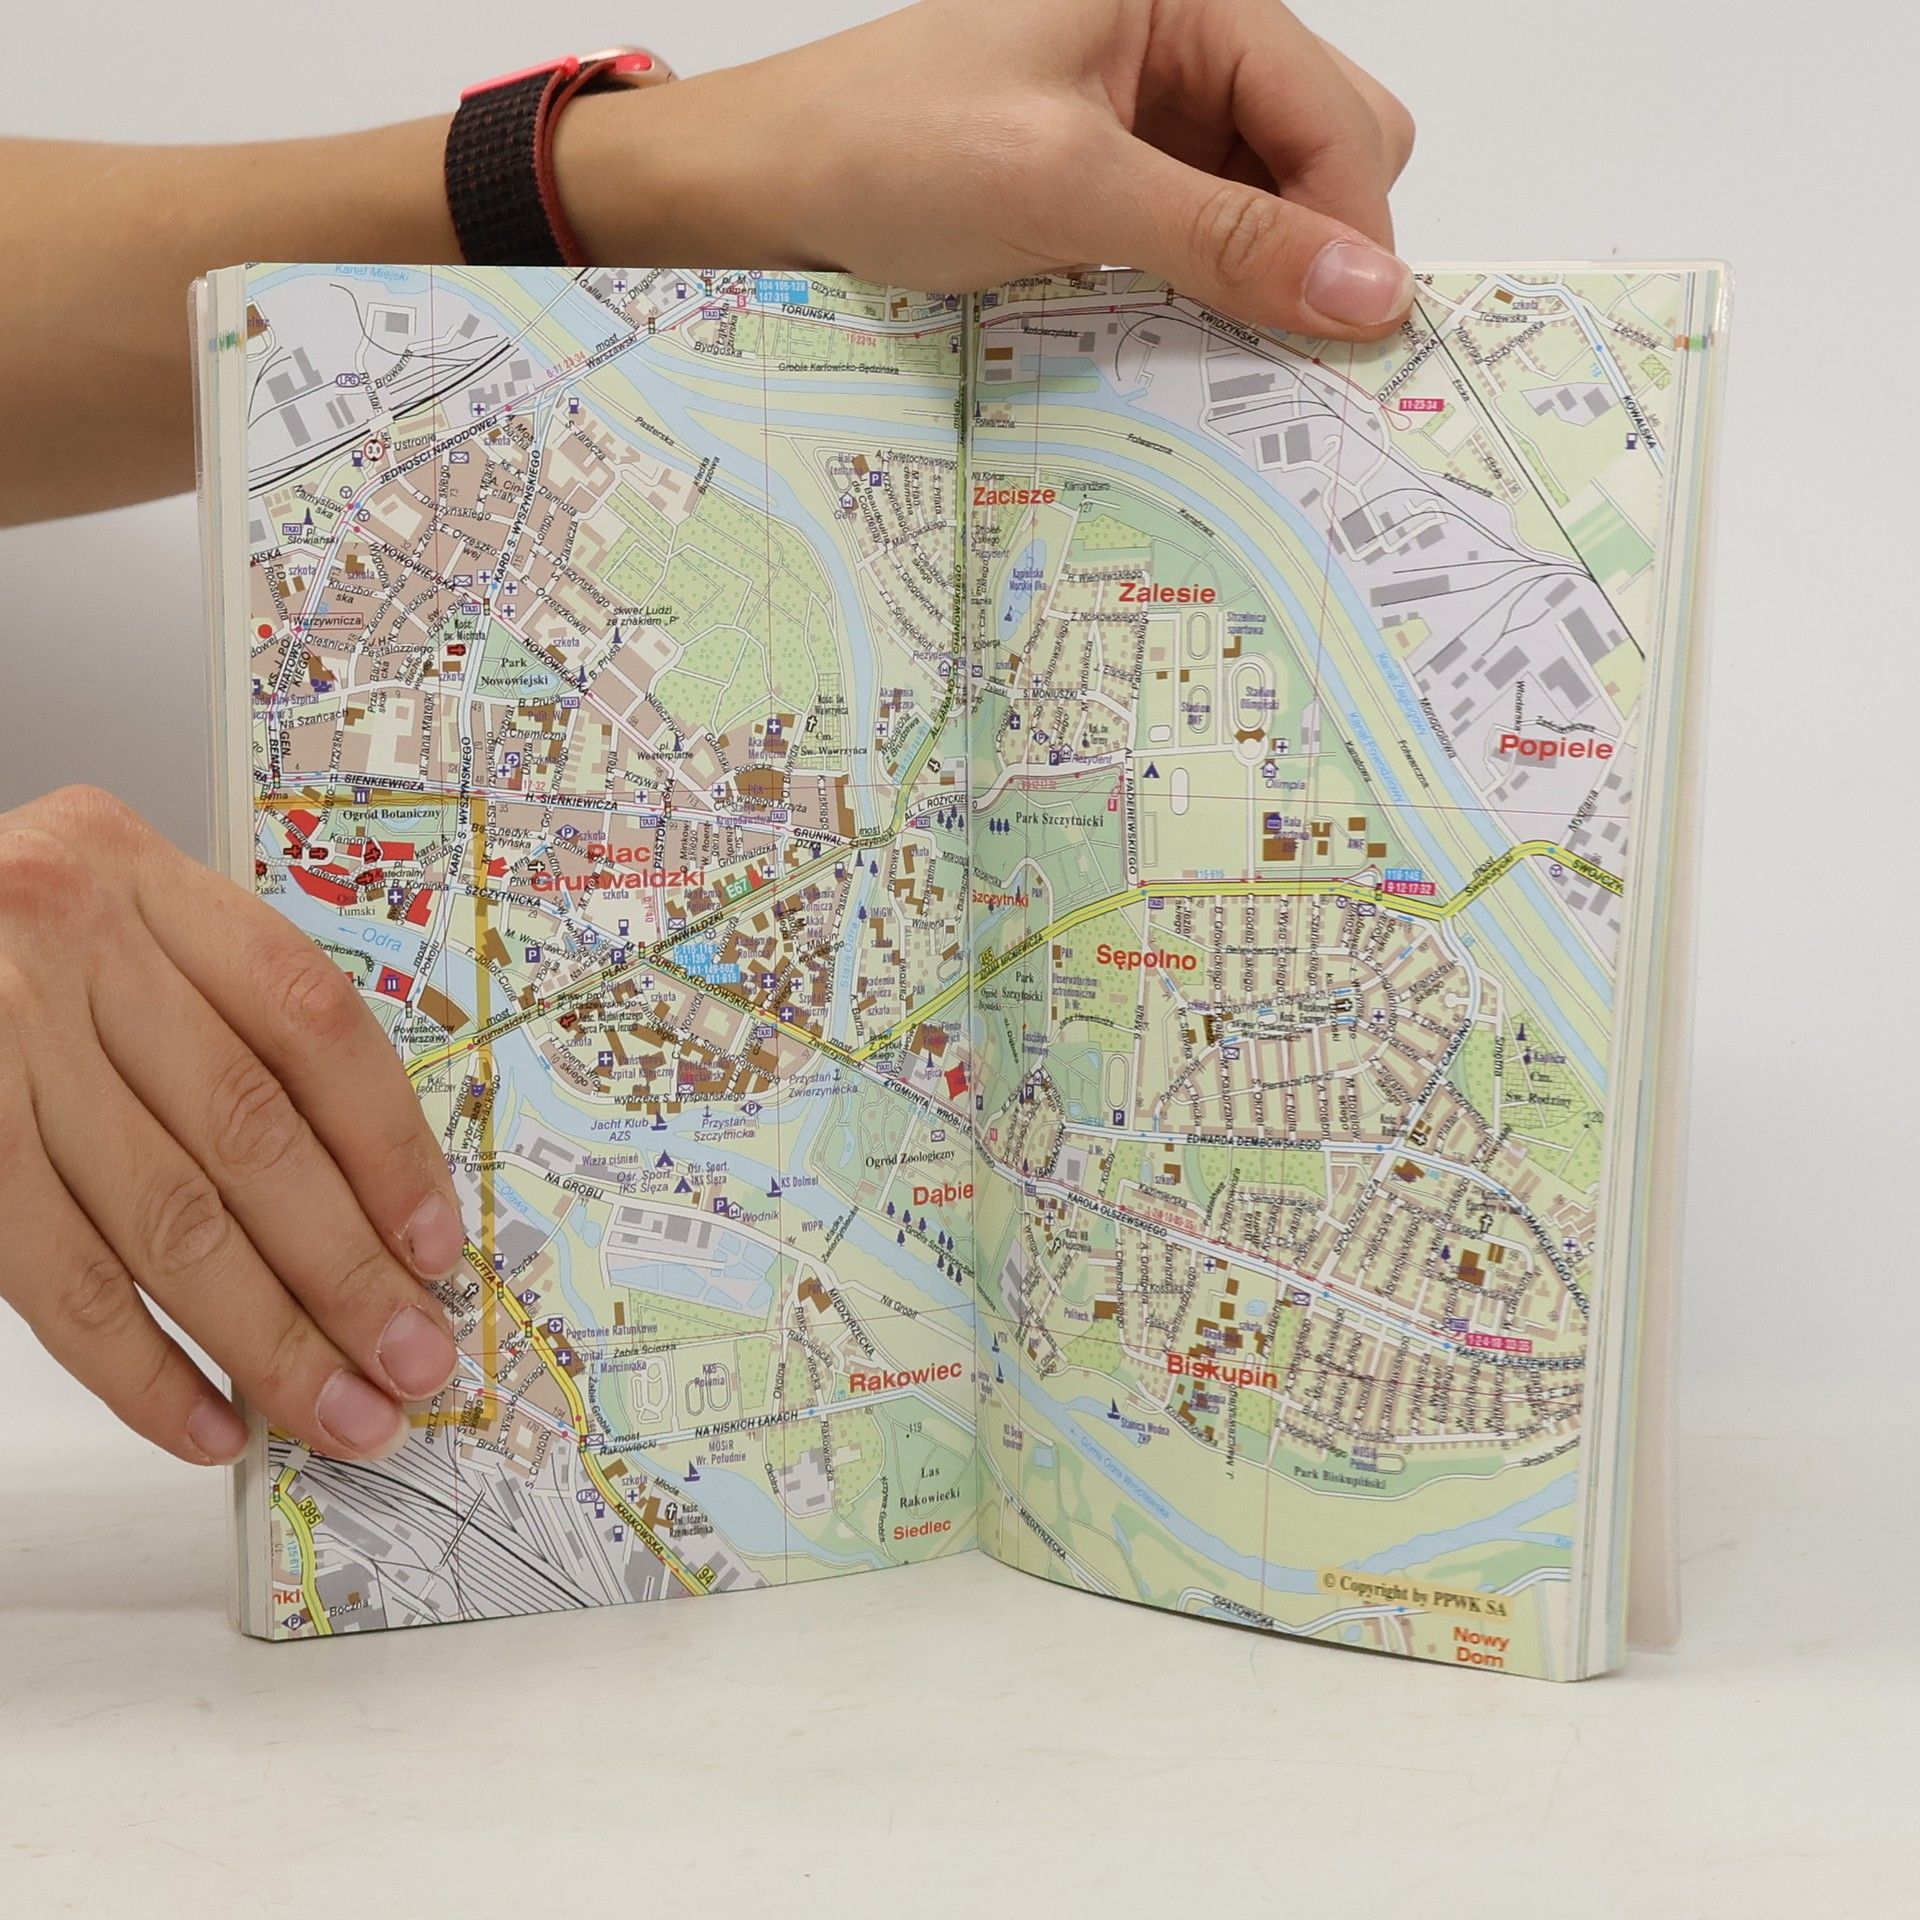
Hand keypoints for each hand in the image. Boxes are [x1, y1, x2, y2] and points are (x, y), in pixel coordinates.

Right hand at [0, 787, 465, 1463]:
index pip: (310, 1023)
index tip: (437, 1246)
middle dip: (348, 1271)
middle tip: (412, 1360)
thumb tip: (362, 1204)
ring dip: (268, 1338)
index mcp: (141, 877)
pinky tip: (205, 1420)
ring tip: (340, 1411)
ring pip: (166, 1218)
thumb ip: (215, 1026)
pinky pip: (59, 1278)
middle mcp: (70, 943)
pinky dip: (140, 1368)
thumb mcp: (108, 931)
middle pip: (252, 1134)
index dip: (390, 1146)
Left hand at [561, 0, 1416, 338]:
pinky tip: (1175, 318)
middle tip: (1272, 342)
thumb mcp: (1070, 189)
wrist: (774, 182)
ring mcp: (1157, 103)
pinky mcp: (1123, 164)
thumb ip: (1227, 237)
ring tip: (1207, 333)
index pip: (1335, 111)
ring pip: (1276, 195)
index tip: (1351, 335)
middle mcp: (1186, 34)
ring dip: (1260, 273)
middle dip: (1313, 245)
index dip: (1352, 226)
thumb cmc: (891, 148)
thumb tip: (1368, 290)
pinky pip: (1213, 225)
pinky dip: (1211, 280)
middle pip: (1327, 146)